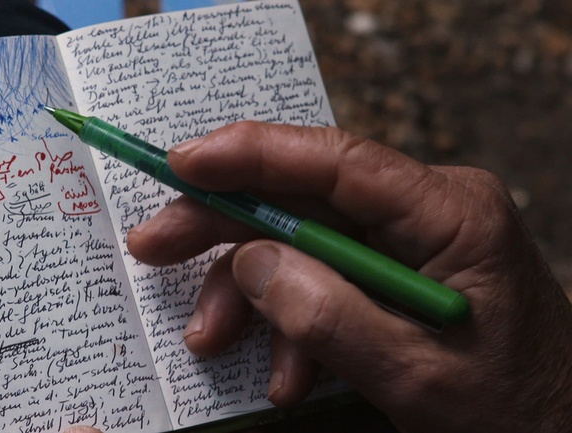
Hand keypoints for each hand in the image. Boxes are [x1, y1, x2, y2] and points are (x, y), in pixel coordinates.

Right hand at [127, 122, 571, 432]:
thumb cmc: (510, 411)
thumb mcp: (412, 374)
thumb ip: (326, 315)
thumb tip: (250, 261)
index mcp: (450, 213)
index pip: (335, 161)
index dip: (250, 154)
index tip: (181, 164)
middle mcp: (426, 210)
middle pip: (303, 196)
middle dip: (225, 228)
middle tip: (155, 245)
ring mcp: (408, 240)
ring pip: (301, 244)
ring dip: (251, 295)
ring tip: (212, 342)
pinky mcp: (391, 271)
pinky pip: (321, 279)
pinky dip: (289, 323)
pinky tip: (285, 372)